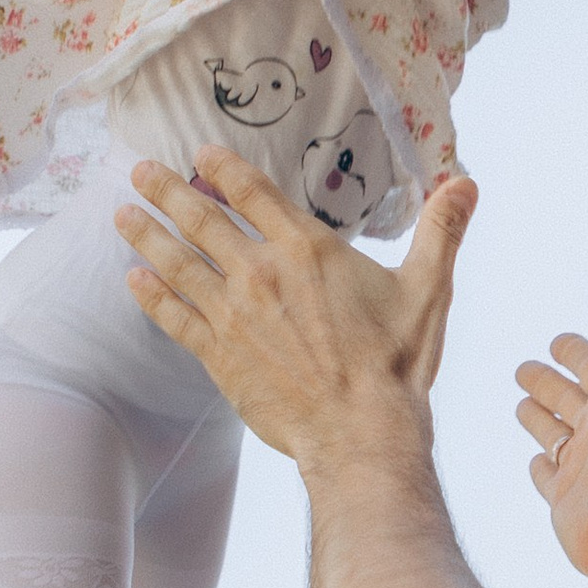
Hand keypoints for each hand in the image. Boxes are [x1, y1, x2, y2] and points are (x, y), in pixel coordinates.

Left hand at [117, 148, 475, 467]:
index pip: (254, 192)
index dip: (223, 168)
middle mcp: (261, 272)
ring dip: (147, 234)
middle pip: (202, 220)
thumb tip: (465, 182)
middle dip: (168, 192)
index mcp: (306, 249)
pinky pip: (175, 317)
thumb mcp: (427, 290)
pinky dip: (152, 295)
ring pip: (179, 263)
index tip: (199, 154)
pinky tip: (133, 279)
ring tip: (122, 213)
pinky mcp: (220, 355)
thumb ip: (441, 231)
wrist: (360, 432)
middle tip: (140, 171)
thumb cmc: (396, 365)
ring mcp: (234, 314)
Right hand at [514, 261, 587, 587]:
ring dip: (541, 420)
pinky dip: (541, 468)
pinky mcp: (567, 502)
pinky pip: (550, 479)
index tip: (559, 338)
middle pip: (569, 398)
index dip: (575, 349)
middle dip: (548, 381)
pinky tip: (537, 463)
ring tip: (522, 406)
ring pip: (556, 436)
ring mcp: (584, 468)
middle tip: (524, 369)